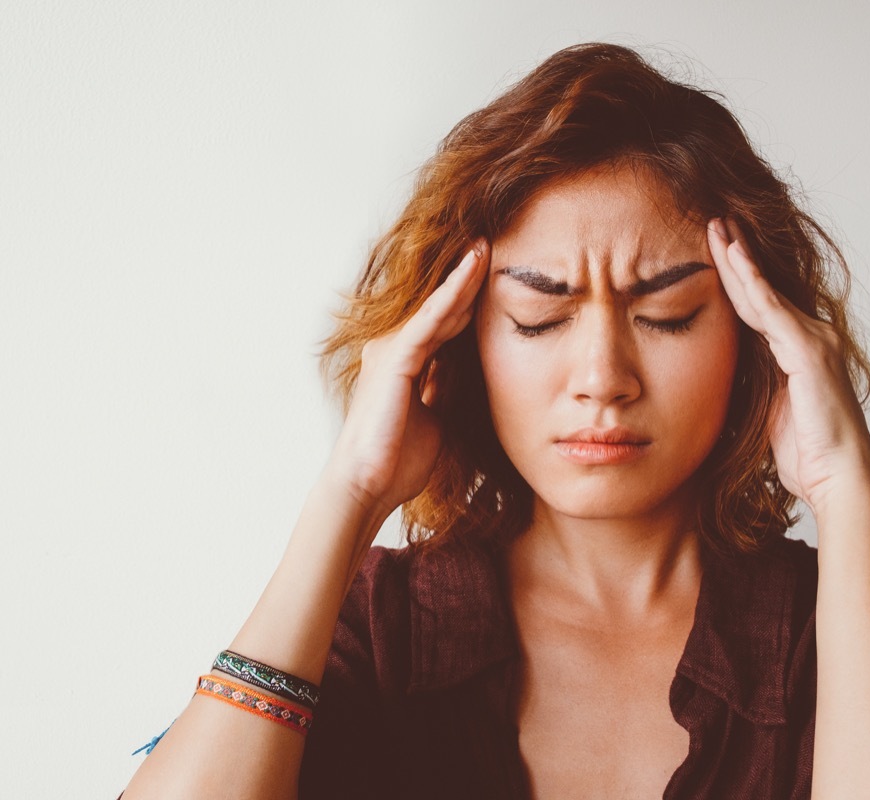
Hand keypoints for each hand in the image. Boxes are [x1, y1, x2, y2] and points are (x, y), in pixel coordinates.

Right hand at [323, 240, 489, 514]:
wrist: (368, 486)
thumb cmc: (399, 459)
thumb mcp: (438, 416)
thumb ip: (449, 387)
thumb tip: (470, 370)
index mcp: (408, 363)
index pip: (446, 323)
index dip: (471, 299)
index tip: (498, 274)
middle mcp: (397, 350)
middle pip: (441, 307)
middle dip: (468, 279)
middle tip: (493, 244)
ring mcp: (393, 351)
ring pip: (436, 307)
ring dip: (462, 277)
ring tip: (486, 246)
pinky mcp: (395, 360)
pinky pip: (429, 321)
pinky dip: (451, 296)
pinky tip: (470, 274)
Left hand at [707, 219, 869, 514]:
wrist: (838, 478)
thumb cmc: (807, 455)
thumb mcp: (767, 411)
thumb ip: (753, 386)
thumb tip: (724, 378)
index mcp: (796, 351)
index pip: (756, 306)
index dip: (734, 278)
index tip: (713, 250)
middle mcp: (809, 337)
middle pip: (759, 290)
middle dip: (735, 255)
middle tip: (713, 221)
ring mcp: (813, 341)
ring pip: (764, 292)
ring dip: (738, 258)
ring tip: (718, 227)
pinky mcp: (809, 352)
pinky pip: (773, 311)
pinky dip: (752, 283)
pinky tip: (735, 258)